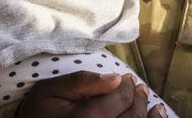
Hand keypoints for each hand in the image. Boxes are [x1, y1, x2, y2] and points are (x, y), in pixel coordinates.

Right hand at [15, 71, 165, 116]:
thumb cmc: (39, 112)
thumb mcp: (51, 90)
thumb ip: (82, 81)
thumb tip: (116, 78)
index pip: (118, 99)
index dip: (127, 86)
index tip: (127, 79)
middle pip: (131, 117)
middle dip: (138, 100)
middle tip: (140, 88)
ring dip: (147, 117)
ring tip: (152, 106)